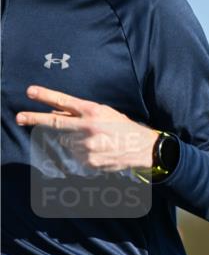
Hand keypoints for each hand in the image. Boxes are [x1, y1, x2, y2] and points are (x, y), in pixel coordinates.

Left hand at [16, 86, 158, 170]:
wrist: (143, 149)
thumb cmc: (123, 128)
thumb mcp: (104, 112)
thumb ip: (80, 112)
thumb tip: (56, 112)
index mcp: (93, 111)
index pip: (63, 101)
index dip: (45, 96)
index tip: (30, 92)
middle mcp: (88, 127)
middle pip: (54, 122)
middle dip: (34, 119)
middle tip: (19, 118)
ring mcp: (88, 146)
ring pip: (65, 141)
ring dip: (71, 140)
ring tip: (91, 140)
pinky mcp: (89, 161)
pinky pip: (75, 155)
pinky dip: (80, 152)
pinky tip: (95, 150)